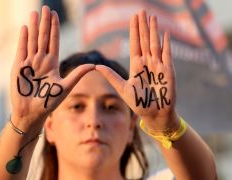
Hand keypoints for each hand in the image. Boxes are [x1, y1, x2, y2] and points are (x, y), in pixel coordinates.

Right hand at [10, 6, 94, 126]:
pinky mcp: (19, 67)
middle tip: (46, 8)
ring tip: (35, 13)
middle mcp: (41, 60)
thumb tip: (94, 65)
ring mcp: (30, 63)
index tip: (55, 15)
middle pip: (43, 38)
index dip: (54, 29)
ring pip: (32, 41)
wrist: (32, 112)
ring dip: (33, 27)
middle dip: (44, 23)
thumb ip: (78, 74)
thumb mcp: (65, 87)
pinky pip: (21, 50)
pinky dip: (23, 39)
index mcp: (52, 64)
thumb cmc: (49, 102)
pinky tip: (25, 28)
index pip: (54, 42)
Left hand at [96, 10, 176, 128]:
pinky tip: (165, 33)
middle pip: (144, 40)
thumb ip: (112, 76)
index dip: (134, 31)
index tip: (133, 18)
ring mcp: (158, 66)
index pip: (135, 44)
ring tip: (152, 17)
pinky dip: (166, 44)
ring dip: (154, 30)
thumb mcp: (123, 88)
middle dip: (143, 26)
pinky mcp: (168, 71)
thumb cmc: (139, 103)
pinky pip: (167, 55)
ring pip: (155, 44)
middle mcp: (147, 63)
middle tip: (141, 10)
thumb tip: (97, 66)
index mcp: (136, 66)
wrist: (154, 114)